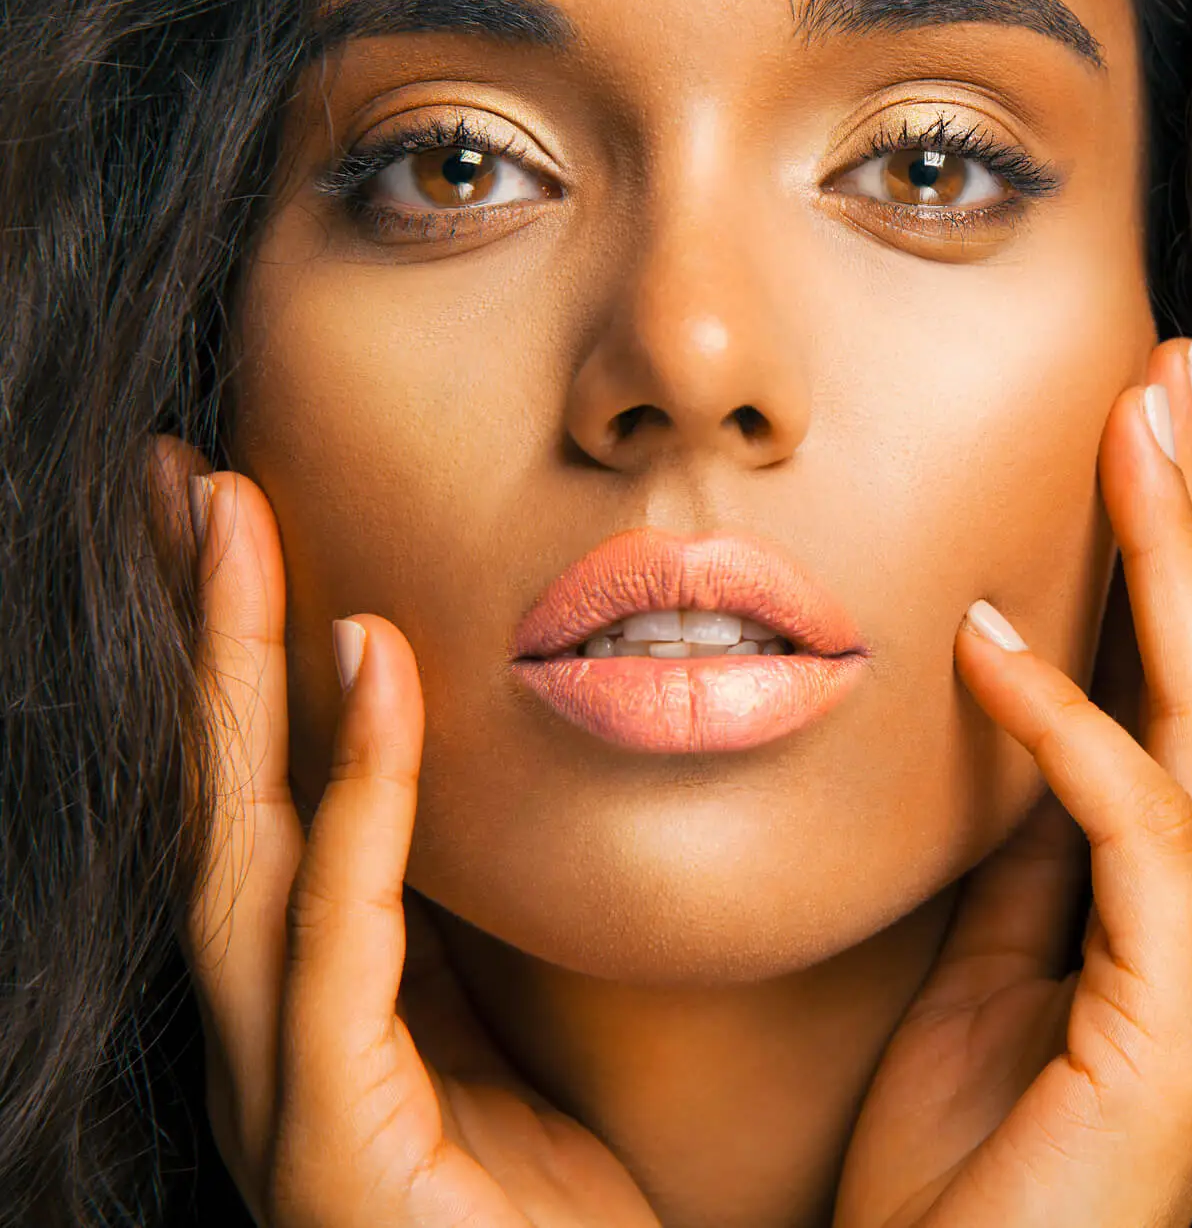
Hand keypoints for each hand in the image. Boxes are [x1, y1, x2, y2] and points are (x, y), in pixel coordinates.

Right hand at [155, 441, 656, 1225]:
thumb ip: (467, 951)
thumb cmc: (563, 1223)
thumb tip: (476, 806)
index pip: (262, 808)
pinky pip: (342, 931)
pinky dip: (356, 793)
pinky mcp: (335, 1140)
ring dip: (239, 674)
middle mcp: (270, 1045)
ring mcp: (284, 1095)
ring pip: (239, 840)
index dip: (244, 668)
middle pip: (213, 799)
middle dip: (198, 638)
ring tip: (238, 522)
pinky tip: (372, 666)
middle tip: (189, 478)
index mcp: (315, 1017)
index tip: (246, 528)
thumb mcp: (510, 1053)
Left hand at [834, 337, 1191, 1227]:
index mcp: (1187, 917)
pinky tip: (986, 647)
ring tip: (1133, 427)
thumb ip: (1025, 859)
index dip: (1170, 559)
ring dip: (1168, 570)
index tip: (1143, 426)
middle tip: (1170, 369)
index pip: (1187, 698)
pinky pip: (1132, 839)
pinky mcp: (1176, 1038)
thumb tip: (1016, 712)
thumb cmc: (958, 1178)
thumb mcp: (987, 979)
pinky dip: (1063, 731)